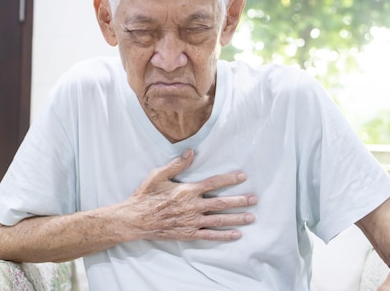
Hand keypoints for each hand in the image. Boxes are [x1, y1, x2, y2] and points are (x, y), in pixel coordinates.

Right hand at [122, 149, 256, 241]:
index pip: (213, 183)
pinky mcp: (188, 234)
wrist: (136, 219)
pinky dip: (224, 236)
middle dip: (239, 201)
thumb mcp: (158, 175)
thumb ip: (177, 164)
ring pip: (219, 220)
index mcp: (187, 190)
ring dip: (236, 218)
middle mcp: (193, 206)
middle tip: (254, 199)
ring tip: (251, 217)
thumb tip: (191, 152)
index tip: (242, 176)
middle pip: (221, 203)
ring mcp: (192, 222)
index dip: (229, 179)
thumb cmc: (146, 195)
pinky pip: (209, 235)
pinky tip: (236, 235)